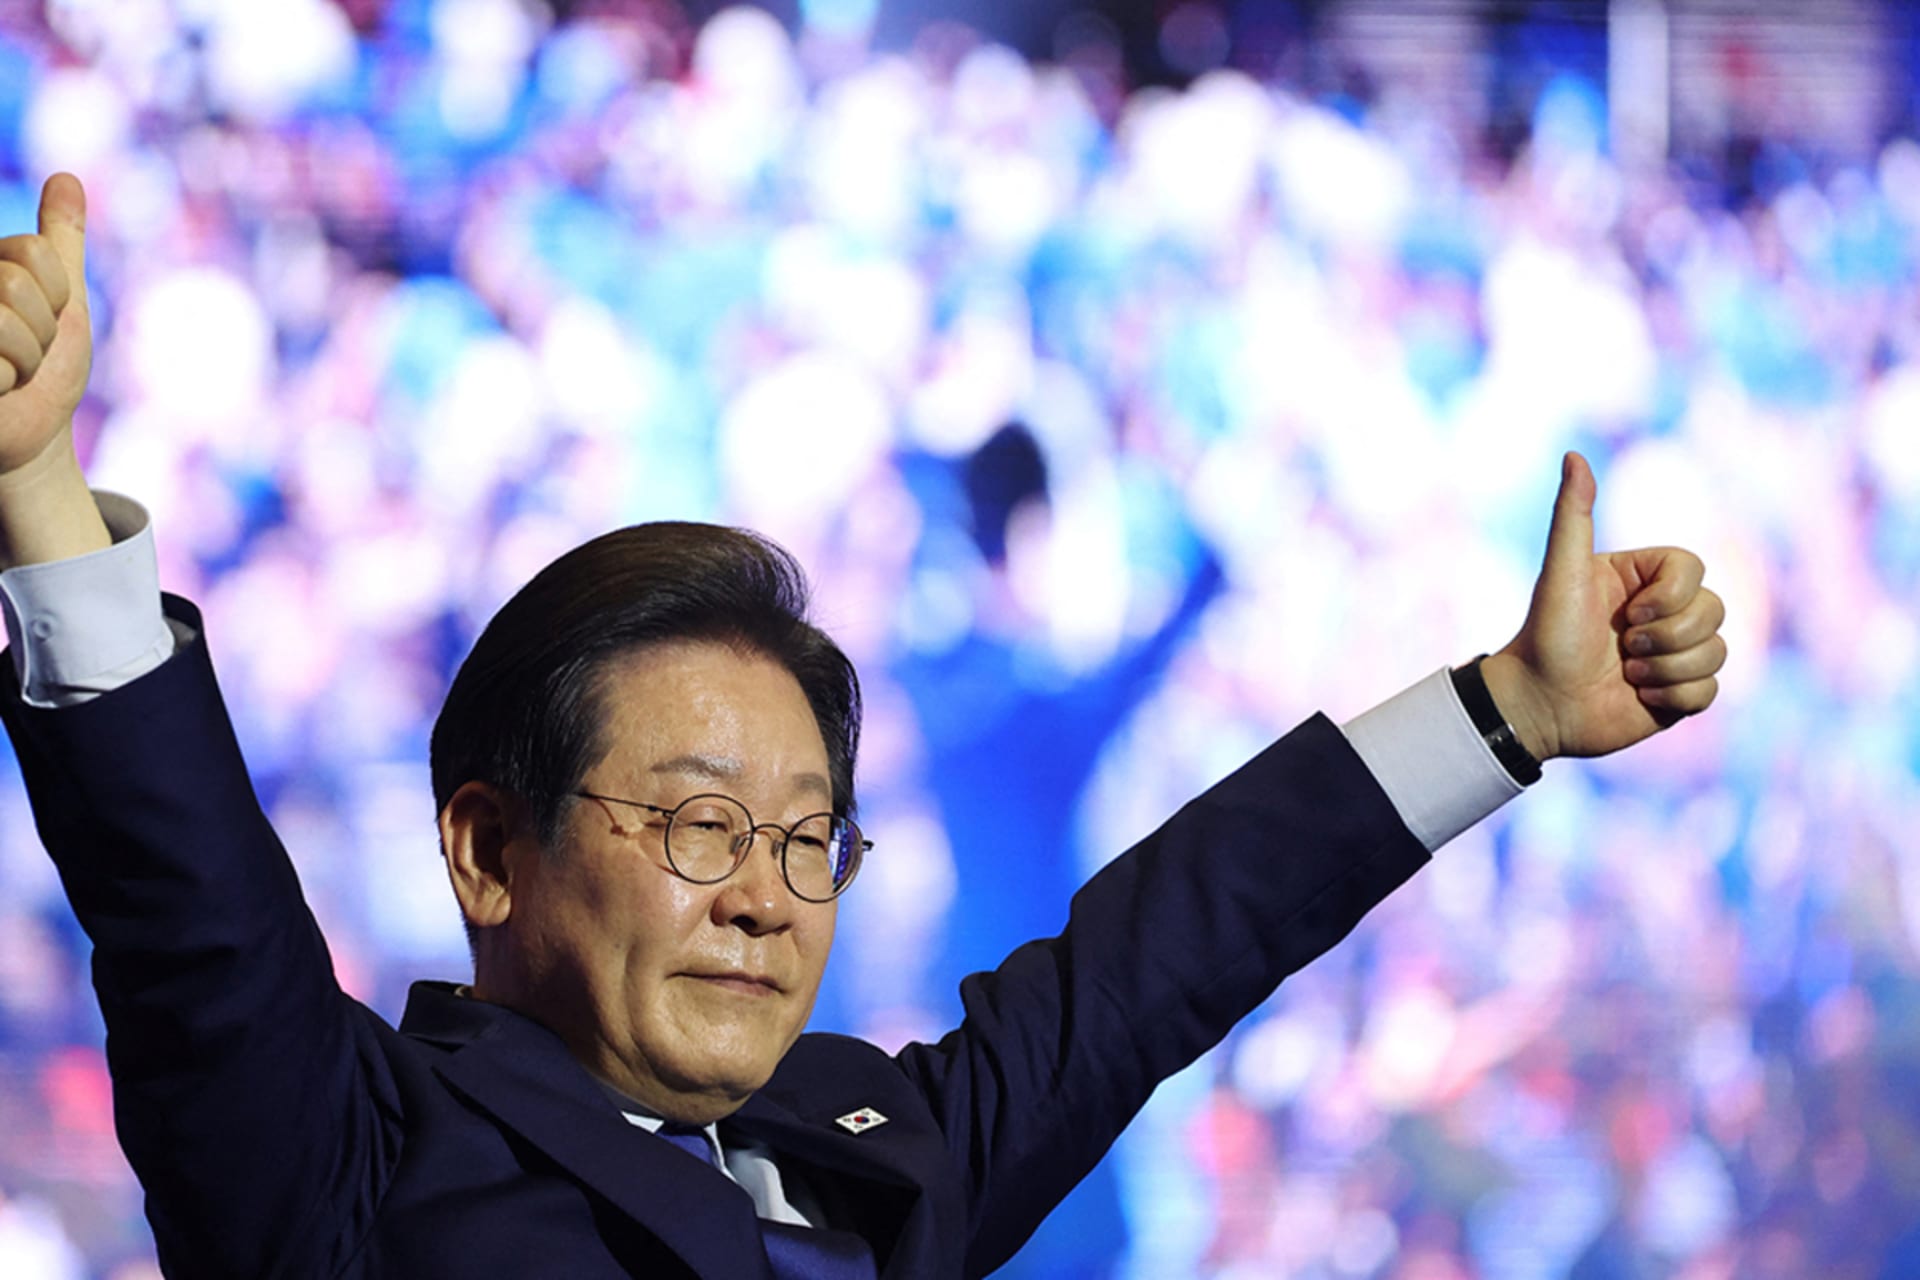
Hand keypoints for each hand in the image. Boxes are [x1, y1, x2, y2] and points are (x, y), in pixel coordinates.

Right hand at [0, 172, 106, 567]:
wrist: (33, 436)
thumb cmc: (46, 370)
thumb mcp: (64, 299)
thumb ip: (59, 239)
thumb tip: (66, 177)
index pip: (32, 251)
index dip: (56, 293)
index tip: (44, 319)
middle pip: (16, 281)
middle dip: (38, 329)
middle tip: (26, 353)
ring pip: (4, 319)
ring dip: (24, 359)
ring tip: (9, 373)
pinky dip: (5, 380)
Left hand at [1481, 451, 1725, 762]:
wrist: (1538, 704)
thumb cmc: (1546, 634)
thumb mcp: (1561, 572)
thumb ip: (1572, 514)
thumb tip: (1573, 454)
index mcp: (1643, 577)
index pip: (1695, 568)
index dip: (1670, 597)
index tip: (1628, 615)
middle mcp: (1664, 611)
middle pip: (1715, 609)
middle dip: (1667, 637)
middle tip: (1621, 649)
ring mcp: (1675, 652)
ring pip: (1719, 651)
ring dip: (1667, 669)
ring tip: (1625, 674)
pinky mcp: (1679, 694)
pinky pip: (1711, 690)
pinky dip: (1674, 698)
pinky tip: (1638, 697)